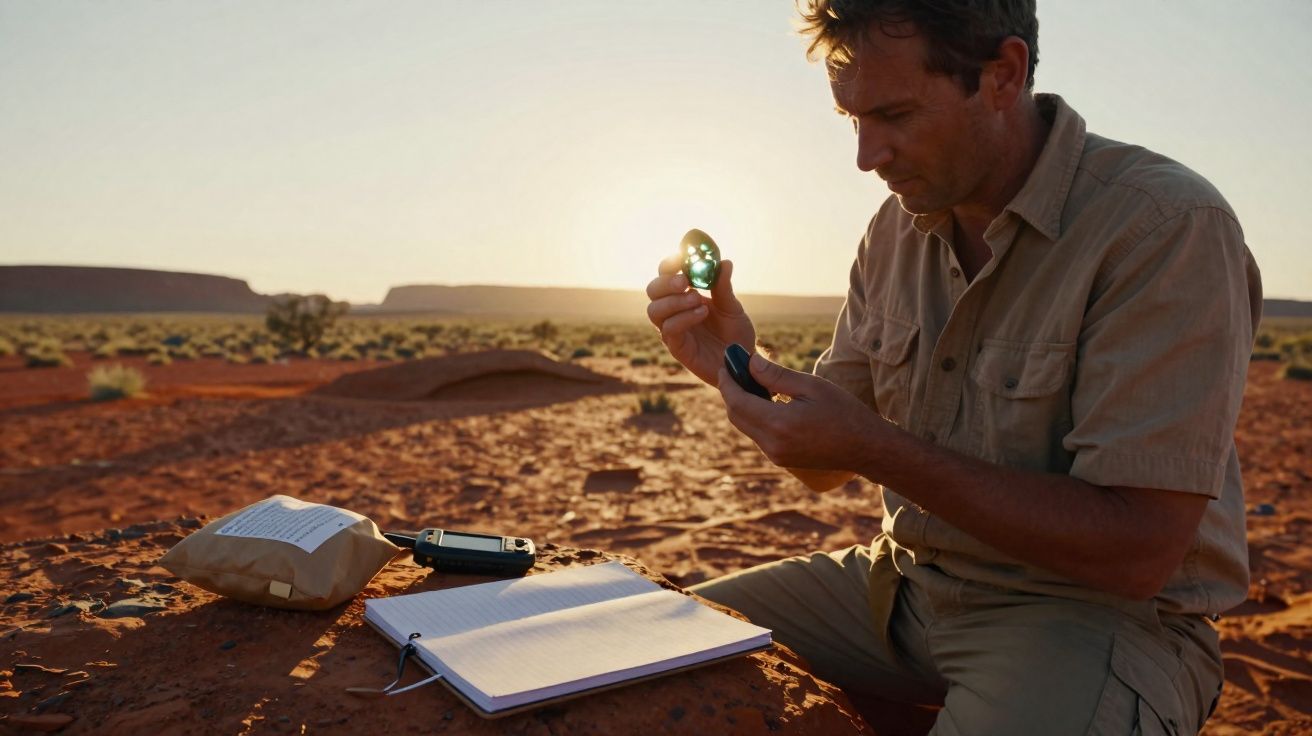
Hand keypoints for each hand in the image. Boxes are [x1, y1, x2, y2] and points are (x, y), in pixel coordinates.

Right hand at [645, 253, 754, 385]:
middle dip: (666, 283)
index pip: (665, 274)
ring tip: (697, 300)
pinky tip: (702, 313)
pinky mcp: (677, 347)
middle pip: (653, 290)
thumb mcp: (732, 307)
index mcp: (683, 295)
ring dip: (674, 301)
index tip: (681, 256)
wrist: (742, 362)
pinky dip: (683, 318)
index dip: (669, 263)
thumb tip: (724, 262)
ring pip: (654, 310)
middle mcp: (673, 311)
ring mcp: (672, 329)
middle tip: (685, 281)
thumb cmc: (735, 334)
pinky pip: (668, 330)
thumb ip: (724, 287)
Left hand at [717, 352, 890, 472]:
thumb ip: (777, 376)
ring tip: (749, 380)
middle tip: (733, 369)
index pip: (737, 401)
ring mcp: (775, 455)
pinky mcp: (780, 459)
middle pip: (735, 415)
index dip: (727, 381)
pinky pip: (757, 435)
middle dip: (730, 391)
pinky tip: (765, 400)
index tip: (725, 363)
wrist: (866, 448)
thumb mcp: (812, 386)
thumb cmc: (844, 413)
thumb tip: (750, 362)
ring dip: (741, 404)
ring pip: (744, 426)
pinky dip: (754, 416)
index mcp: (779, 424)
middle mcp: (772, 444)